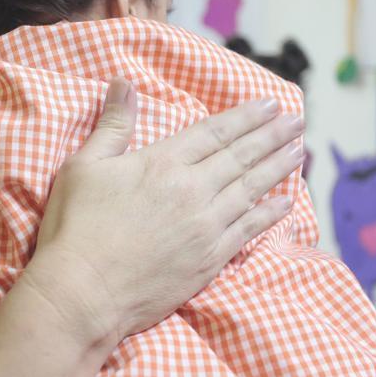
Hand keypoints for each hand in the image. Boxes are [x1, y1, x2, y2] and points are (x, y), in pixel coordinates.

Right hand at [21, 77, 304, 349]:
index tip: (270, 104)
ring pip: (253, 189)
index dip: (246, 116)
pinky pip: (250, 230)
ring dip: (279, 168)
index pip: (215, 131)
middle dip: (273, 136)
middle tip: (298, 120)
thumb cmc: (75, 228)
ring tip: (300, 150)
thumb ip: (112, 125)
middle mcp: (193, 190)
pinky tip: (286, 203)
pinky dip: (271, 214)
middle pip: (242, 156)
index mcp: (163, 162)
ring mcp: (206, 227)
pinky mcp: (210, 260)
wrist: (83, 293)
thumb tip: (123, 83)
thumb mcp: (83, 167)